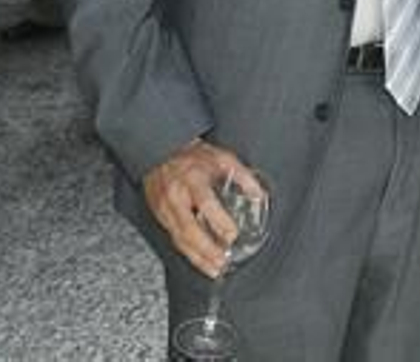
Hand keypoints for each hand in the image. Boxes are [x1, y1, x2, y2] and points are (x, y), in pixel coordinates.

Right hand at [142, 139, 260, 277]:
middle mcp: (175, 196)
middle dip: (206, 249)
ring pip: (179, 239)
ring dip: (197, 257)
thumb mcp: (222, 157)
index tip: (232, 235)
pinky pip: (174, 239)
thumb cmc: (193, 155)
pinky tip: (200, 261)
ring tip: (215, 269)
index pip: (205, 203)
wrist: (161, 151)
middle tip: (223, 262)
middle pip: (188, 229)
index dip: (219, 221)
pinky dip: (188, 253)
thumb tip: (259, 195)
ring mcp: (164, 209)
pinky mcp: (160, 217)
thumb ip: (242, 175)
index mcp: (192, 179)